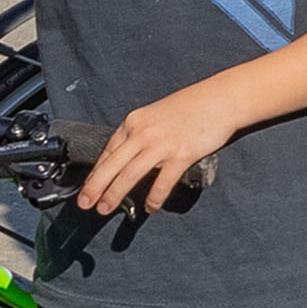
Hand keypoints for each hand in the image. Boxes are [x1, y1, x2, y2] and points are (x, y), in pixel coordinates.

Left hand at [80, 84, 244, 218]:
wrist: (222, 98)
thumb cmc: (193, 105)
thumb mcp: (157, 114)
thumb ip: (142, 133)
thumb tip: (130, 157)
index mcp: (135, 121)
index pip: (108, 151)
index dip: (95, 172)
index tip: (88, 187)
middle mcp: (144, 132)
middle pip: (112, 165)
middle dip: (95, 187)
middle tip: (84, 203)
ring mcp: (162, 144)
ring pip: (130, 175)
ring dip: (114, 194)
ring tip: (105, 209)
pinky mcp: (181, 154)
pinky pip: (162, 182)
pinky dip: (154, 197)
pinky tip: (150, 206)